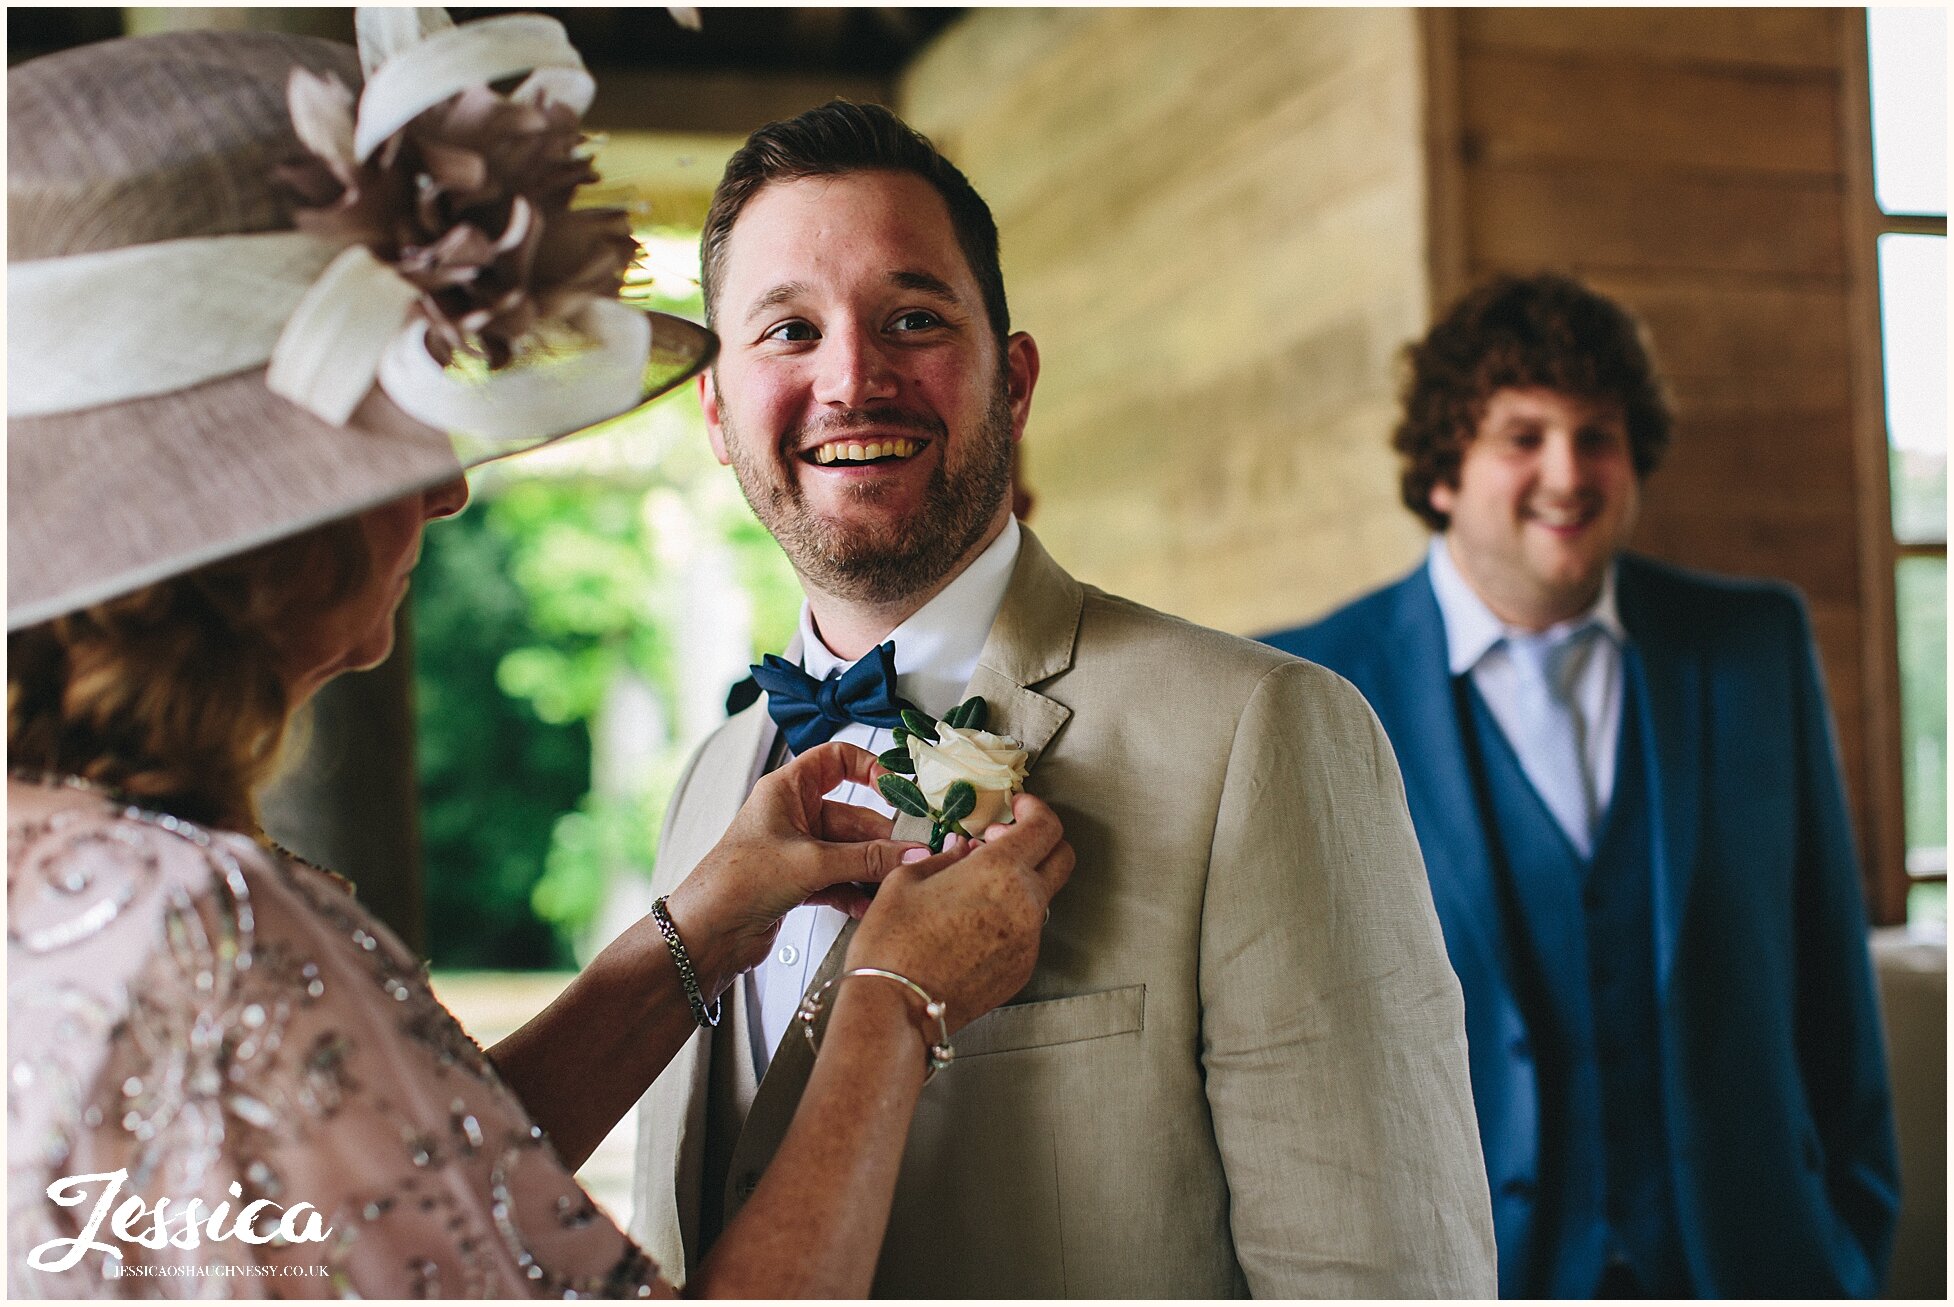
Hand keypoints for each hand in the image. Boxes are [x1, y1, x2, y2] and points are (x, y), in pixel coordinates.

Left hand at [664, 743, 925, 997]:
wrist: (704, 935)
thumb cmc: (735, 882)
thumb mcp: (810, 863)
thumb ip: (865, 859)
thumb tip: (912, 853)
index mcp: (787, 790)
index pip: (836, 759)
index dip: (870, 768)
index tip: (897, 790)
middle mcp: (793, 815)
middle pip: (854, 815)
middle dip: (881, 838)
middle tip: (911, 855)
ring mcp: (797, 850)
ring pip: (850, 852)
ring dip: (872, 869)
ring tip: (894, 884)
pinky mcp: (799, 882)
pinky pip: (840, 879)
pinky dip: (856, 891)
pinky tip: (868, 905)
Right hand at [843, 791, 1074, 1035]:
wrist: (896, 1008)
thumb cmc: (894, 943)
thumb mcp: (907, 880)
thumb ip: (946, 857)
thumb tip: (962, 850)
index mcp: (1000, 871)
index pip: (1045, 826)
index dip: (1035, 808)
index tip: (1018, 806)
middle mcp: (1025, 905)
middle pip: (1062, 858)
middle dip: (1040, 840)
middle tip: (1002, 839)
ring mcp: (1029, 941)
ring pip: (1042, 897)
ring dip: (1021, 881)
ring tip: (976, 886)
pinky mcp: (1022, 969)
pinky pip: (1027, 931)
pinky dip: (1010, 917)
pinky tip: (974, 922)